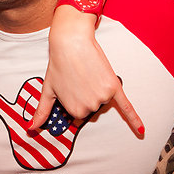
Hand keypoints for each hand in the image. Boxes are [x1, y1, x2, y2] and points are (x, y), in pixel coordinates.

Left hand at [29, 7, 142, 134]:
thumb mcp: (48, 89)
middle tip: (79, 77)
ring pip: (104, 101)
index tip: (71, 85)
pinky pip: (126, 107)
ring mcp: (102, 97)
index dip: (75, 98)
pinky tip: (142, 132)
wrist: (71, 41)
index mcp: (73, 111)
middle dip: (87, 95)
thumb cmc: (58, 64)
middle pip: (93, 108)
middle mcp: (89, 107)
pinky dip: (135, 120)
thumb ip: (42, 111)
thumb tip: (31, 129)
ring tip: (87, 74)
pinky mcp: (113, 86)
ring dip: (98, 91)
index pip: (79, 113)